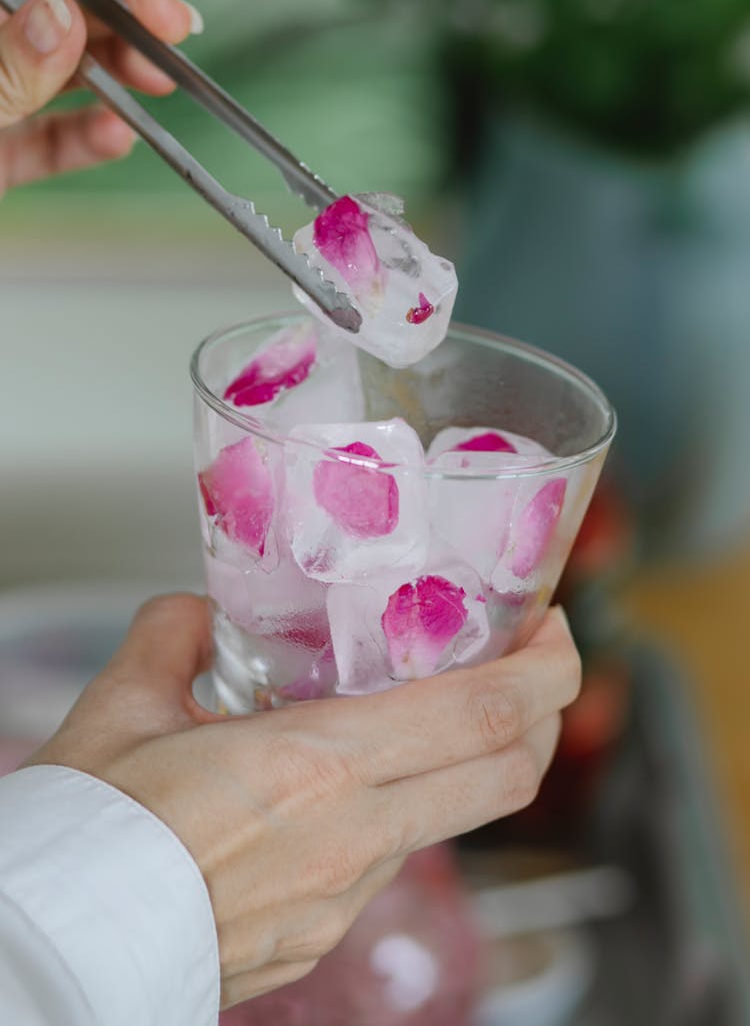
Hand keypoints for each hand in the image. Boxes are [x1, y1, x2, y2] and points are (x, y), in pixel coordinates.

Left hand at [0, 0, 201, 197]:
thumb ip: (6, 69)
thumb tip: (59, 13)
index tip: (158, 11)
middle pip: (60, 19)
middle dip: (122, 27)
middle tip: (169, 41)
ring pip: (59, 76)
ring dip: (116, 78)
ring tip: (157, 84)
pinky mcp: (1, 160)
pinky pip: (48, 141)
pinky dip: (86, 141)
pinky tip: (119, 136)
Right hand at [28, 594, 579, 1008]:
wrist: (58, 953)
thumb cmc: (89, 839)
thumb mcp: (121, 707)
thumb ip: (174, 635)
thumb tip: (200, 617)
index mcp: (315, 767)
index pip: (481, 715)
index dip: (544, 669)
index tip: (550, 630)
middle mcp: (351, 837)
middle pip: (507, 773)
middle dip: (543, 711)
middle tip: (531, 663)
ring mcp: (346, 896)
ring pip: (457, 817)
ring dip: (478, 758)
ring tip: (447, 709)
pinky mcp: (324, 933)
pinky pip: (396, 856)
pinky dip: (412, 804)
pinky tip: (367, 779)